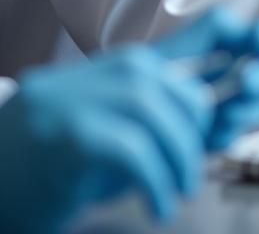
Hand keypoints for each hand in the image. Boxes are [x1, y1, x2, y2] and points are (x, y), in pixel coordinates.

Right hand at [0, 45, 210, 233]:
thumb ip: (141, 119)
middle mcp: (84, 77)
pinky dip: (156, 179)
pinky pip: (130, 149)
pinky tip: (159, 206)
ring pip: (151, 110)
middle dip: (192, 128)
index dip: (198, 98)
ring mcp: (71, 102)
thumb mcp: (95, 134)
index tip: (208, 136)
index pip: (170, 63)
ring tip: (180, 190)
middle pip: (166, 83)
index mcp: (98, 71)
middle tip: (191, 170)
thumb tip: (201, 124)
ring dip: (178, 155)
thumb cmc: (41, 177)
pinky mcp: (66, 138)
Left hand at [151, 8, 258, 151]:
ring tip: (223, 112)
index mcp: (236, 46)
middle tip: (249, 82)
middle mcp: (241, 75)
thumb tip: (240, 23)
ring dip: (245, 109)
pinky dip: (222, 135)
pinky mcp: (218, 137)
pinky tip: (207, 132)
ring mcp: (232, 107)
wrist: (113, 118)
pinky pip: (234, 138)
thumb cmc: (142, 75)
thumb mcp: (178, 45)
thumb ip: (212, 29)